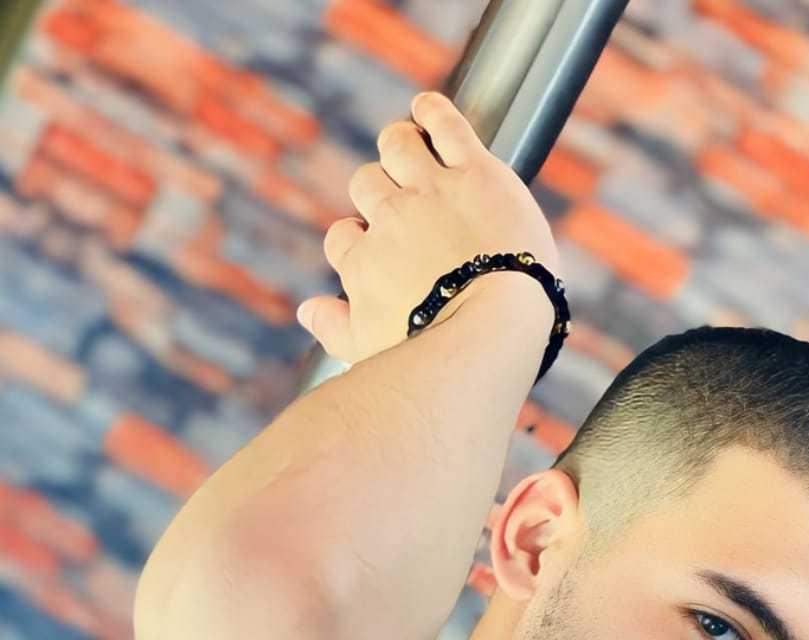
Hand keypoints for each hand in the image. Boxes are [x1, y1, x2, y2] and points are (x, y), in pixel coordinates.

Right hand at [296, 91, 561, 367]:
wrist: (493, 332)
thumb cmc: (432, 352)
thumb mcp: (369, 350)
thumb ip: (334, 328)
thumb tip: (306, 311)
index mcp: (363, 261)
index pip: (343, 237)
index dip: (358, 241)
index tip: (376, 250)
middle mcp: (390, 218)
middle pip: (367, 185)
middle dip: (378, 193)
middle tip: (401, 203)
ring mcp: (433, 191)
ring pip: (398, 146)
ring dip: (399, 146)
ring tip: (409, 152)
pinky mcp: (476, 173)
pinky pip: (446, 124)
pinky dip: (432, 110)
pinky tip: (426, 109)